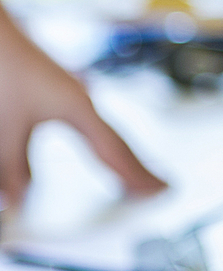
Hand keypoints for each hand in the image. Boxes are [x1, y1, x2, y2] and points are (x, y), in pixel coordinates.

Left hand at [0, 4, 164, 209]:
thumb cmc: (4, 70)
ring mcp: (68, 92)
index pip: (115, 151)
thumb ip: (12, 168)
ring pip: (102, 130)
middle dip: (137, 165)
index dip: (136, 175)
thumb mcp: (5, 129)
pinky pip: (84, 122)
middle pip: (118, 140)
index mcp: (79, 109)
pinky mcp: (52, 88)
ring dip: (117, 153)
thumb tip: (17, 201)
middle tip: (160, 185)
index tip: (157, 191)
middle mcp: (79, 99)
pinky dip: (95, 140)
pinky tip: (90, 140)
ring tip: (128, 171)